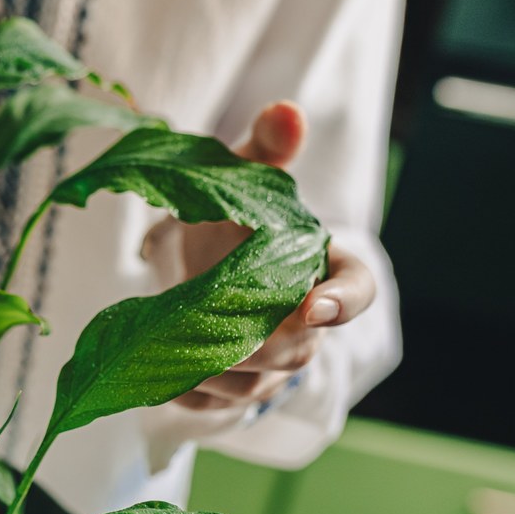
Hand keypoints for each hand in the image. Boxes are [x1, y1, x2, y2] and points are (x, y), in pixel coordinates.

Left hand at [151, 101, 376, 410]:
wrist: (204, 259)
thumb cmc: (236, 215)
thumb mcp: (246, 176)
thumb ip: (267, 148)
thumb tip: (285, 111)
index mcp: (327, 269)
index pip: (358, 291)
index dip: (342, 303)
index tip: (313, 306)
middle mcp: (309, 324)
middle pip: (296, 348)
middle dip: (252, 342)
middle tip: (206, 325)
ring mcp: (274, 363)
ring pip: (254, 382)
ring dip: (213, 370)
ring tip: (169, 346)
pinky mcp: (236, 388)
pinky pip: (217, 402)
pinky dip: (186, 391)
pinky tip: (157, 373)